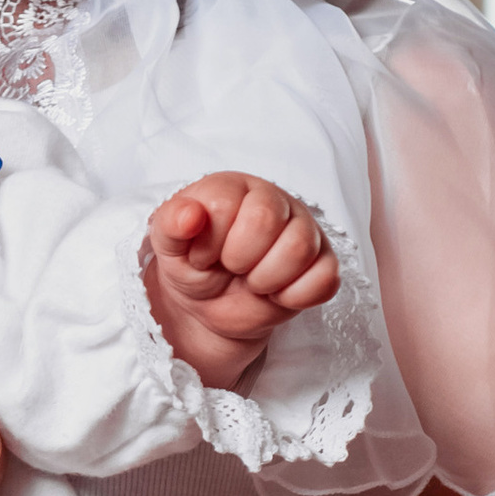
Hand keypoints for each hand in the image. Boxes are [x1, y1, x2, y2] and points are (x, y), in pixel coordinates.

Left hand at [144, 174, 338, 386]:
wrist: (210, 308)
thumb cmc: (194, 266)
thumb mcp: (169, 247)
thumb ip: (170, 224)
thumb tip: (190, 214)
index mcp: (234, 187)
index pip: (225, 204)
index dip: (209, 242)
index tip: (202, 255)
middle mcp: (274, 201)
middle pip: (266, 220)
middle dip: (238, 259)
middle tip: (230, 268)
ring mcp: (304, 230)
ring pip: (299, 248)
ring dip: (265, 280)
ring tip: (252, 282)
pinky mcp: (323, 263)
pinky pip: (325, 279)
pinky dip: (294, 297)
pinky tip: (276, 294)